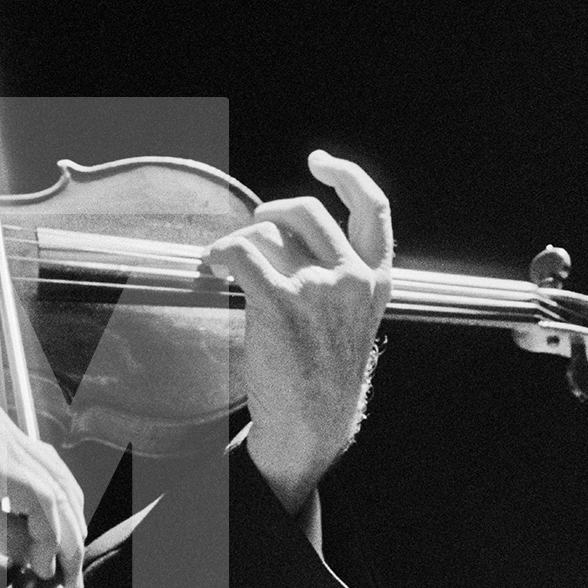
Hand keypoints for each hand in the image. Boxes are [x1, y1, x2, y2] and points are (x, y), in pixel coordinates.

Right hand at [0, 400, 85, 587]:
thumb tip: (33, 555)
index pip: (42, 472)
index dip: (60, 518)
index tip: (60, 561)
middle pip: (57, 477)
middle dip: (72, 531)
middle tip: (73, 576)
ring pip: (54, 489)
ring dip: (66, 539)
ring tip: (63, 576)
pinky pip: (38, 498)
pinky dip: (47, 534)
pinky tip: (41, 561)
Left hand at [204, 150, 392, 514]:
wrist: (311, 424)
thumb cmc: (322, 378)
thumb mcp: (351, 322)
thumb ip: (338, 281)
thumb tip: (292, 244)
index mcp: (377, 280)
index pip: (373, 209)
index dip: (347, 176)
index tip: (321, 163)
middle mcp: (352, 278)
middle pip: (305, 213)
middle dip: (270, 212)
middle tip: (252, 226)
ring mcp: (318, 289)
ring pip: (268, 234)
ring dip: (238, 242)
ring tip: (222, 261)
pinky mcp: (280, 302)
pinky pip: (241, 254)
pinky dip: (220, 254)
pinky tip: (210, 267)